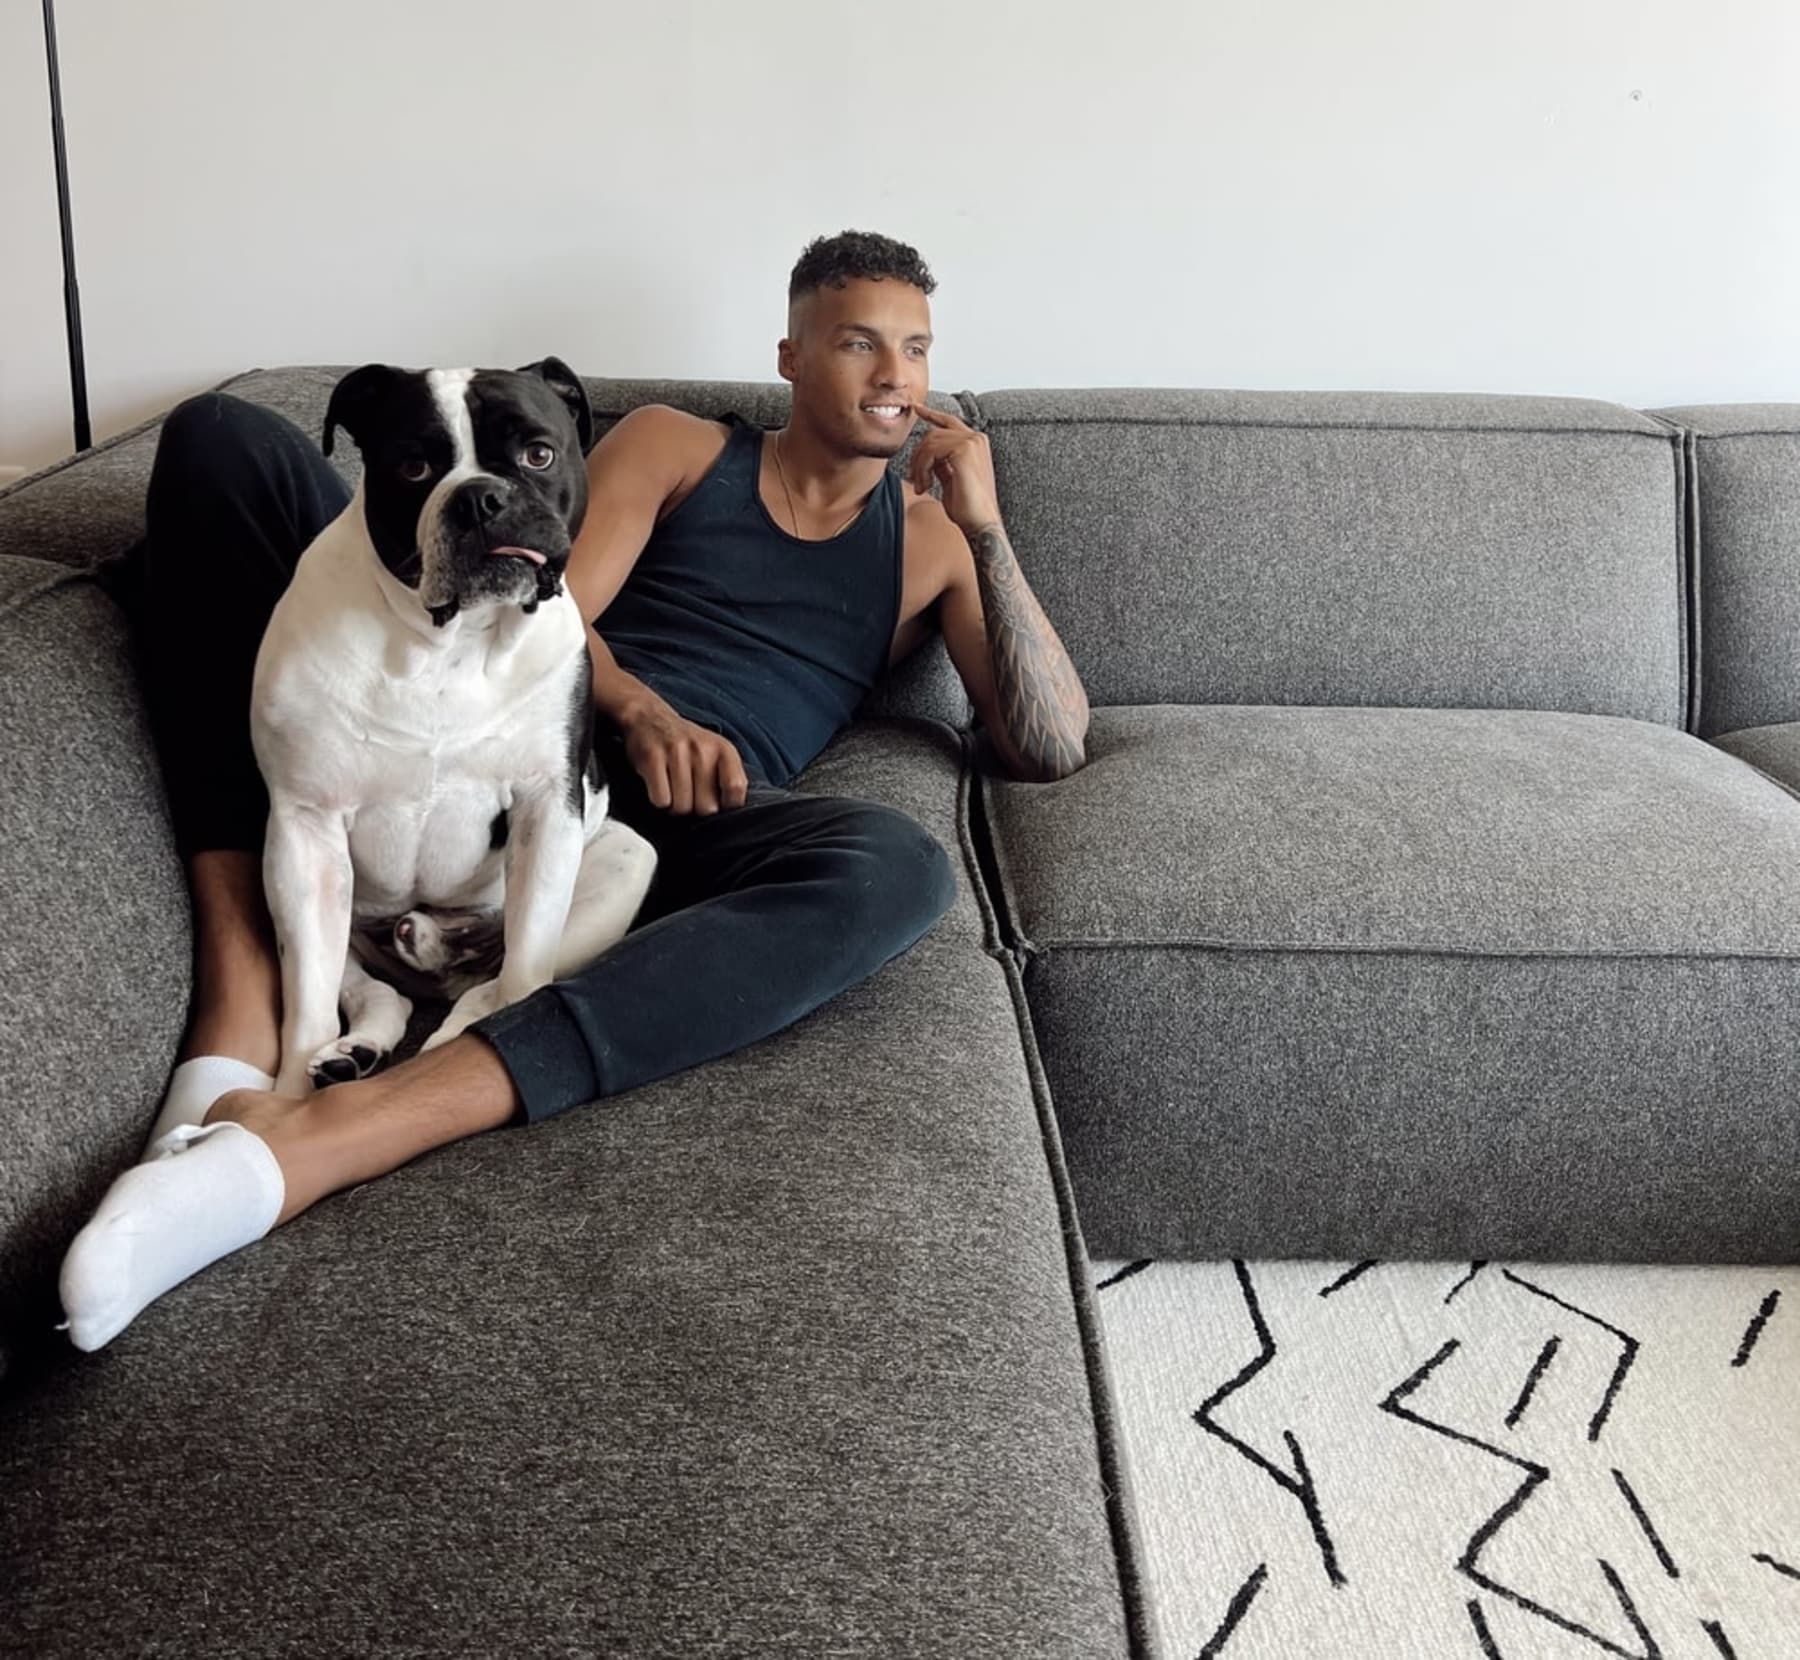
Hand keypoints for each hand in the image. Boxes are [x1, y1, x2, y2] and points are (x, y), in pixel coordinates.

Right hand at [620, 695, 748, 813]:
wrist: (649, 718)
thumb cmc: (686, 745)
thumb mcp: (715, 754)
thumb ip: (727, 779)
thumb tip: (729, 812)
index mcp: (724, 749)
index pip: (736, 788)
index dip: (726, 804)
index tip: (717, 802)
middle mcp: (703, 749)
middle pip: (707, 807)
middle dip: (695, 808)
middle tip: (688, 793)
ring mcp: (677, 752)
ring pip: (682, 807)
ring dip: (675, 806)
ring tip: (672, 787)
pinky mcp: (652, 758)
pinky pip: (661, 800)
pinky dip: (658, 800)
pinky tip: (659, 785)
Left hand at [908, 403, 1001, 536]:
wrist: (980, 522)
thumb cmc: (967, 507)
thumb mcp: (950, 478)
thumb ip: (942, 462)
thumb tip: (927, 454)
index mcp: (976, 443)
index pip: (948, 421)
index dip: (931, 414)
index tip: (915, 409)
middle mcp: (976, 438)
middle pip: (933, 434)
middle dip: (918, 456)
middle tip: (914, 480)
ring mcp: (971, 442)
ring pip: (929, 442)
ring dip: (919, 466)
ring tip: (921, 487)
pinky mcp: (964, 450)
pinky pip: (931, 451)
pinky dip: (922, 469)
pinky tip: (925, 486)